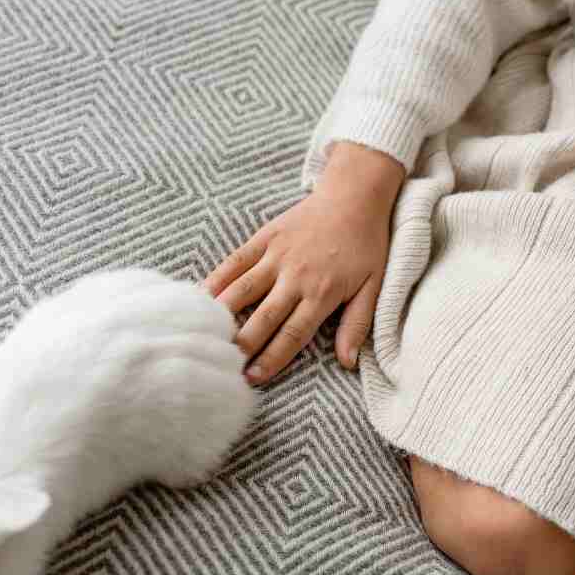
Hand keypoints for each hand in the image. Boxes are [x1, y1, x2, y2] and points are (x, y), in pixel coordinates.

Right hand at [202, 142, 403, 383]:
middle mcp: (296, 277)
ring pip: (243, 290)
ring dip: (223, 315)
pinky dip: (217, 279)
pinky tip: (201, 297)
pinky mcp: (265, 237)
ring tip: (207, 336)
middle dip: (243, 345)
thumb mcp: (373, 287)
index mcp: (322, 293)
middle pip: (263, 318)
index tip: (253, 377)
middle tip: (226, 365)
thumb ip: (358, 325)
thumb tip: (348, 362)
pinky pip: (236, 261)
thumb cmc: (365, 246)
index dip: (271, 358)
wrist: (354, 197)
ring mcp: (277, 255)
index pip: (292, 334)